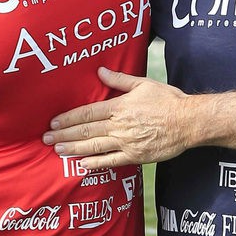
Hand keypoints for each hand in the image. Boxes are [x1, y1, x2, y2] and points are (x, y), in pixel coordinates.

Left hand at [44, 66, 192, 168]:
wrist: (189, 121)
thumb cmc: (168, 100)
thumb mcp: (144, 84)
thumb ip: (119, 79)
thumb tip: (100, 71)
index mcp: (119, 106)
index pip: (87, 113)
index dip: (68, 118)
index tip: (54, 122)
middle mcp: (119, 125)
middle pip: (85, 130)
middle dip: (64, 135)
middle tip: (46, 138)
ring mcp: (127, 142)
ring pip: (94, 146)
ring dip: (73, 149)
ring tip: (58, 150)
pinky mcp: (136, 156)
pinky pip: (111, 161)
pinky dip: (95, 164)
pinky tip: (82, 164)